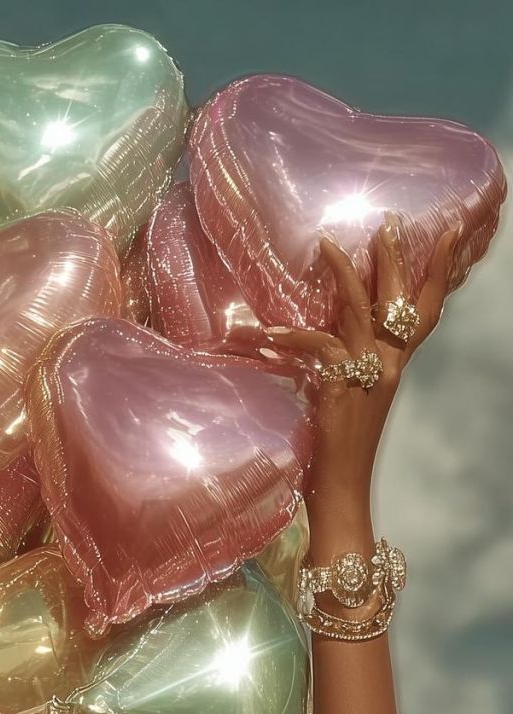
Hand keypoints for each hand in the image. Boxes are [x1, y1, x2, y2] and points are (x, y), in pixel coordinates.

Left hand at [269, 218, 458, 504]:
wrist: (342, 488)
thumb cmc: (341, 450)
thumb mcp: (353, 401)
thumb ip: (351, 368)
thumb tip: (331, 343)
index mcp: (394, 367)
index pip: (424, 313)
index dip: (437, 273)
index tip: (446, 234)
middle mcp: (389, 366)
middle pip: (398, 301)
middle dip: (394, 260)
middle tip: (387, 224)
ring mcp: (368, 374)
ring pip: (360, 311)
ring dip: (343, 275)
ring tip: (327, 245)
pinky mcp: (341, 385)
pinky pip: (318, 346)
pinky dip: (291, 335)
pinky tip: (266, 331)